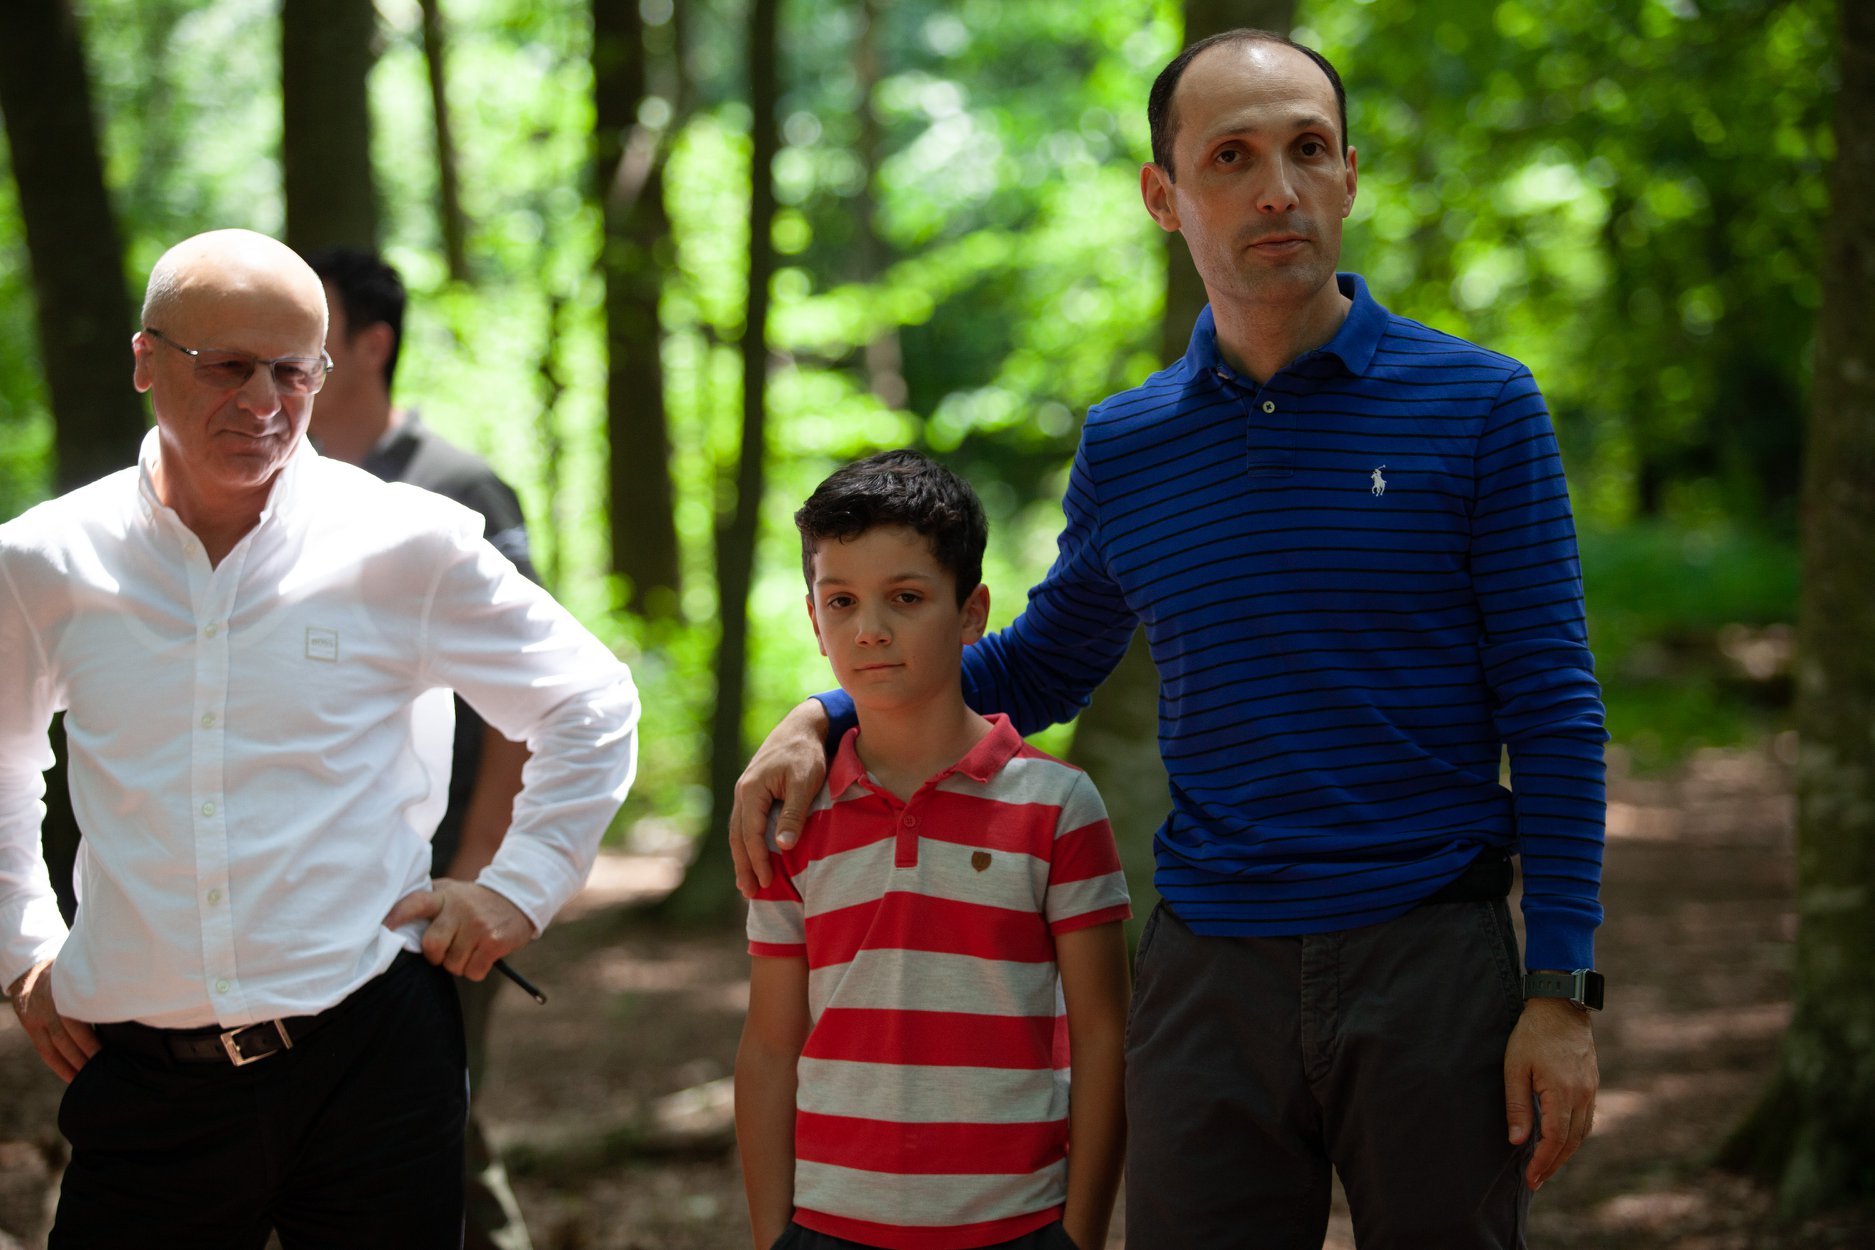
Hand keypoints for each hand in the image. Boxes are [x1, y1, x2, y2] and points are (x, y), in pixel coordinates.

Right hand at [7, 959, 98, 1082]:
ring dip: (74, 1064)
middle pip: (69, 1034)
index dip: (93, 1035)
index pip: (81, 1016)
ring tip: (91, 1077)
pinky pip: (45, 1051)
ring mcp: (38, 1016)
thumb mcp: (82, 973)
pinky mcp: (31, 1026)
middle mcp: (51, 1004)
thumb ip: (99, 986)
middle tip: (106, 1068)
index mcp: (67, 989)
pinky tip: (72, 1078)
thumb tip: (130, 1001)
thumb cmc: (70, 973)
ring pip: (56, 1046)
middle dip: (87, 1053)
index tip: (110, 1049)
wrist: (30, 971)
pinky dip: (59, 1066)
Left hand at [383, 879, 534, 980]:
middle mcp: (460, 908)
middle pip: (432, 946)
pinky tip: (483, 956)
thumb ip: (429, 902)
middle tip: (447, 951)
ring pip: (453, 964)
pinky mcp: (494, 941)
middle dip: (437, 956)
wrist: (519, 899)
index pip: (415, 903)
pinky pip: (473, 971)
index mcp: (444, 895)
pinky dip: (476, 970)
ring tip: (469, 950)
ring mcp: (478, 924)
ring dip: (459, 964)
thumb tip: (393, 921)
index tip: (384, 928)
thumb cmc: (475, 903)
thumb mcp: (452, 892)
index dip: (397, 916)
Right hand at [729, 698, 830, 896]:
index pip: (750, 834)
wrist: (802, 726)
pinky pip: (745, 822)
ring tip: (746, 882)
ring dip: (742, 857)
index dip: (757, 860)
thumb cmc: (807, 753)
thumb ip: (793, 814)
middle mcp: (743, 791)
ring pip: (738, 830)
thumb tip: (782, 846)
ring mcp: (746, 790)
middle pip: (737, 836)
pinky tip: (752, 855)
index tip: (766, 883)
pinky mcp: (754, 791)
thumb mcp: (805, 782)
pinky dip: (746, 842)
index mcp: (752, 790)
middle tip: (749, 893)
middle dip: (743, 865)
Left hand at [1504, 994, 1598, 1188]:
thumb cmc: (1532, 1035)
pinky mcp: (1592, 1084)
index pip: (1555, 1139)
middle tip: (1536, 1181)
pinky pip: (1587, 1118)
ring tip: (1547, 1167)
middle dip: (1553, 1164)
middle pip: (1571, 1142)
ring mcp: (1590, 1089)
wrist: (1560, 1006)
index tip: (1531, 1178)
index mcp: (1562, 1092)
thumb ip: (1517, 1105)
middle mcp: (1582, 1095)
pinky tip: (1563, 1141)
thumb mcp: (1515, 1067)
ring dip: (1566, 1153)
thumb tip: (1518, 1142)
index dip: (1543, 1162)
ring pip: (1582, 1132)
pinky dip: (1575, 1136)